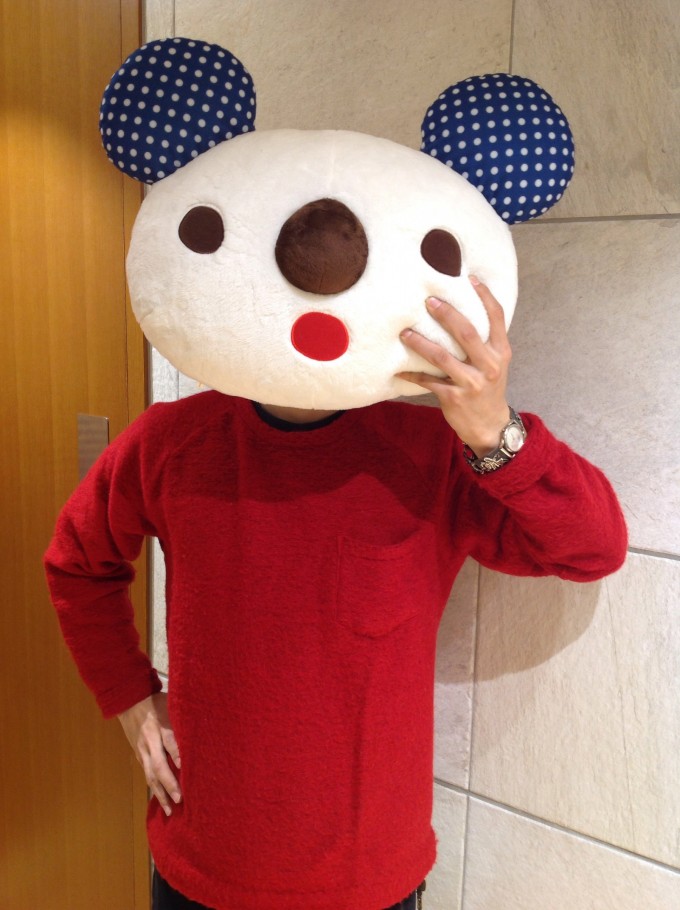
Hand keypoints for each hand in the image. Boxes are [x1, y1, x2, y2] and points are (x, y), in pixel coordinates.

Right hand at [118, 692, 181, 815]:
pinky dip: (154, 788)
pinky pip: (146, 774)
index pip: (170, 741)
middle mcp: (149, 741)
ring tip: (170, 809)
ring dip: (160, 793)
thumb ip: (182, 719)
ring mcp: (142, 750)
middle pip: (158, 764)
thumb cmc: (156, 703)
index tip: (185, 768)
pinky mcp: (139, 755)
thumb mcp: (170, 706)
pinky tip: (161, 799)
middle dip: (169, 783)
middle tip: (180, 798)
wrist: (129, 702)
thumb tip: (198, 734)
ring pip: (150, 775)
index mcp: (159, 726)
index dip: (177, 754)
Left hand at [397, 277, 511, 456]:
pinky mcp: (454, 398)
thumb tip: (460, 314)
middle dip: (446, 314)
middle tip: (429, 301)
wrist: (490, 426)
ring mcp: (472, 382)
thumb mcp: (496, 364)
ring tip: (404, 333)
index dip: (485, 296)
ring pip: (442, 357)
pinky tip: (397, 370)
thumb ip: (484, 342)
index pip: (496, 318)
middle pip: (467, 333)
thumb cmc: (488, 389)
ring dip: (420, 343)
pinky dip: (411, 375)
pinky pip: (428, 381)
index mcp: (501, 352)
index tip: (470, 279)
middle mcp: (489, 365)